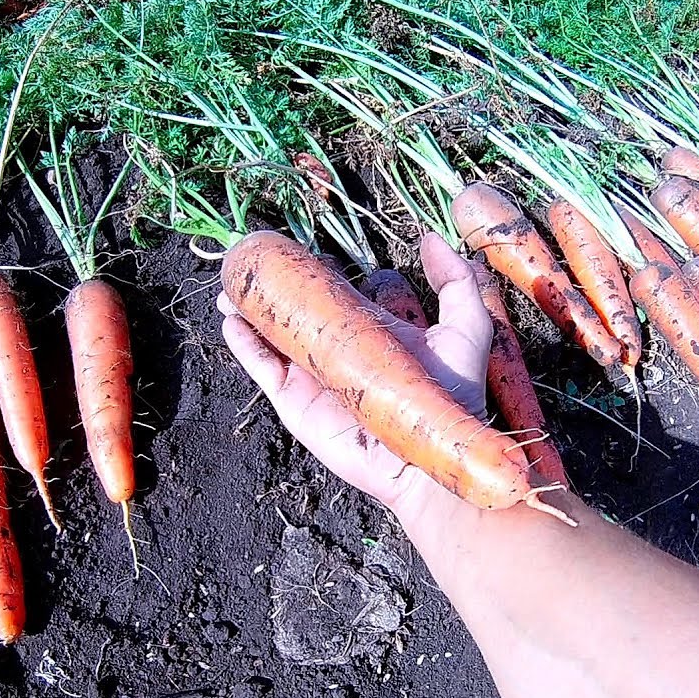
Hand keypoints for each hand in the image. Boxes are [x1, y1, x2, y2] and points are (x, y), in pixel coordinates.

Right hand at [218, 233, 491, 521]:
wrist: (426, 460)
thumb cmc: (451, 396)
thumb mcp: (466, 329)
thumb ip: (456, 282)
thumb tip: (430, 237)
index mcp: (374, 329)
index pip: (340, 290)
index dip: (320, 267)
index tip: (301, 243)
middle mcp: (339, 348)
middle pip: (300, 306)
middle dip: (277, 282)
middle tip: (257, 255)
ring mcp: (313, 373)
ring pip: (273, 332)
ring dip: (251, 306)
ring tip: (231, 282)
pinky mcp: (294, 400)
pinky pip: (261, 367)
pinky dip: (243, 343)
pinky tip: (231, 318)